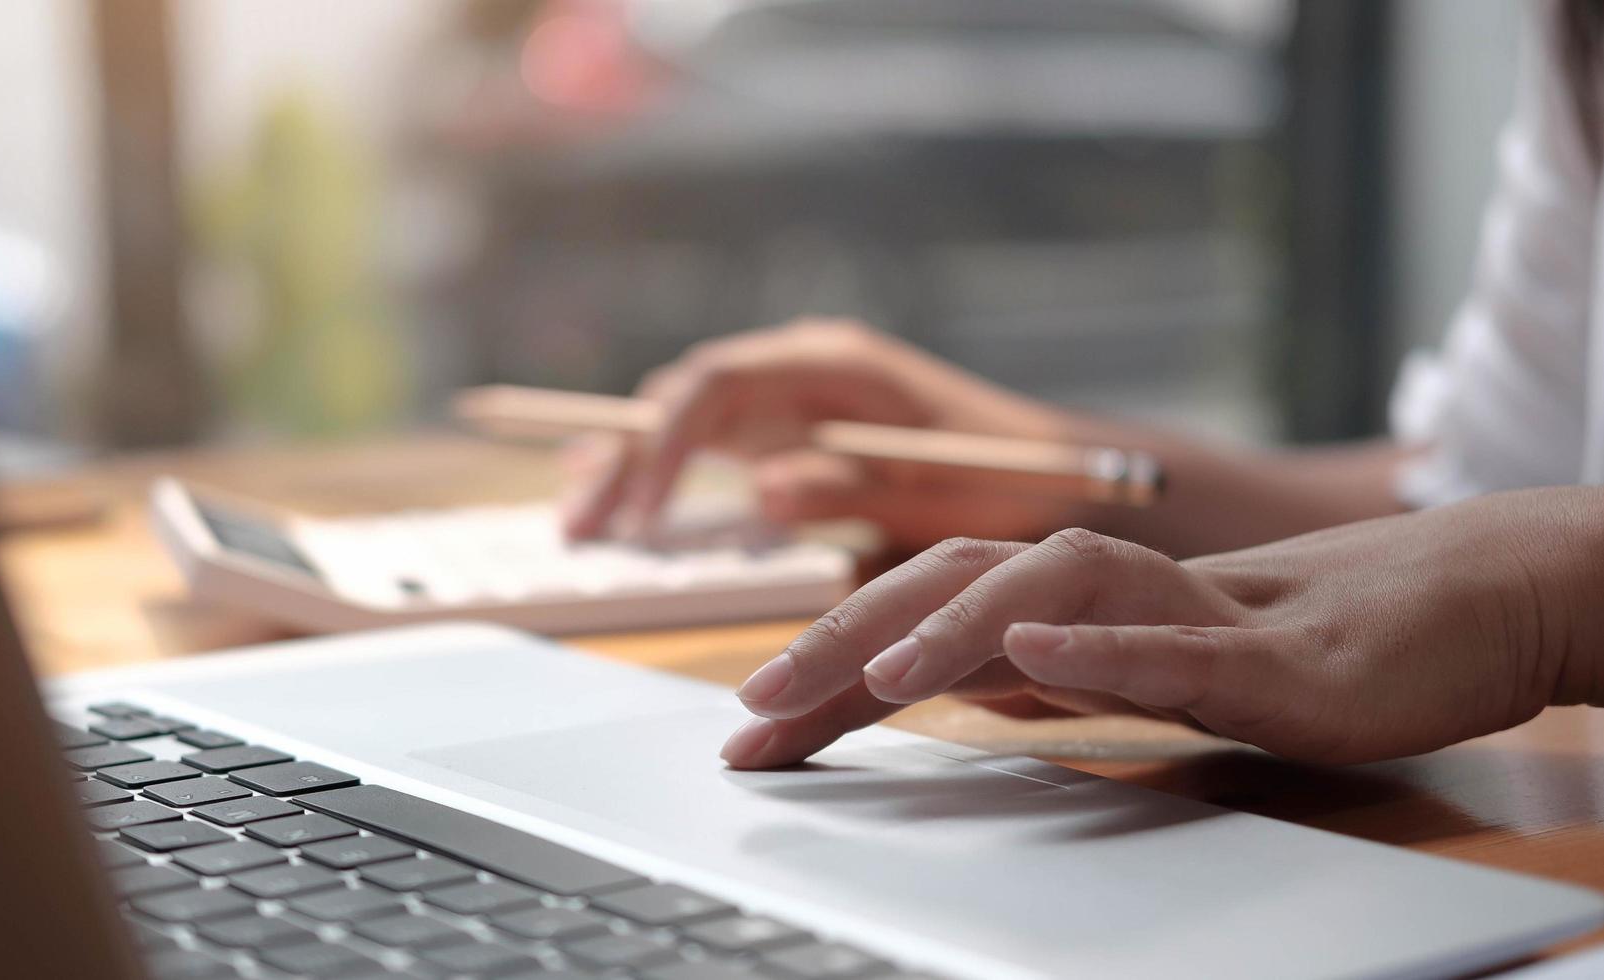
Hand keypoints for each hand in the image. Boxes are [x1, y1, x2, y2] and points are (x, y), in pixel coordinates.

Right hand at [560, 319, 1086, 547]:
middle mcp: (798, 370)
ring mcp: (791, 401)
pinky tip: (616, 504)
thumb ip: (847, 483)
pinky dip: (660, 474)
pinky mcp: (790, 436)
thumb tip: (763, 486)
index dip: (665, 442)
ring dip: (628, 468)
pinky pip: (708, 446)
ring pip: (683, 421)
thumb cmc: (1010, 478)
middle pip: (681, 398)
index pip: (717, 384)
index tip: (642, 510)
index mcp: (831, 364)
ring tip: (579, 523)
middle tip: (581, 525)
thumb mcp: (935, 487)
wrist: (1063, 476)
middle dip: (624, 458)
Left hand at [719, 487, 1603, 767]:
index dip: (825, 669)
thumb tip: (914, 684)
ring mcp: (1177, 610)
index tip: (749, 733)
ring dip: (953, 629)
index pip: (918, 621)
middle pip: (949, 586)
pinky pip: (1171, 642)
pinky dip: (1097, 645)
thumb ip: (1021, 672)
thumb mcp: (1115, 672)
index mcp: (1056, 602)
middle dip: (845, 642)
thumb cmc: (1259, 646)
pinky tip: (1032, 654)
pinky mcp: (1260, 652)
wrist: (1428, 615)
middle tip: (761, 705)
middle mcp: (1098, 590)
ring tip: (879, 675)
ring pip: (1047, 591)